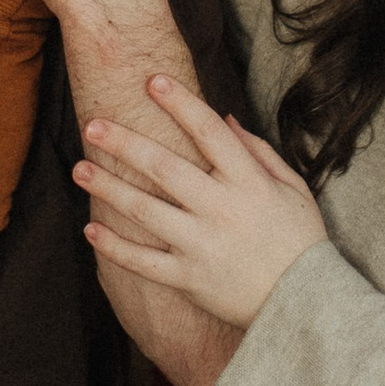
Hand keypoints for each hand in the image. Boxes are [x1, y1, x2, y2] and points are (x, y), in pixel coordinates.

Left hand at [79, 72, 328, 332]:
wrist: (305, 304)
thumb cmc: (300, 240)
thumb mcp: (294, 189)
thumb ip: (258, 151)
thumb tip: (225, 118)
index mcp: (249, 182)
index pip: (209, 132)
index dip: (180, 103)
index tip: (152, 80)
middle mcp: (221, 209)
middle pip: (164, 167)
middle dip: (125, 143)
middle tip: (93, 124)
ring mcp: (201, 245)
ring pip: (145, 211)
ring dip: (108, 188)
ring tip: (79, 168)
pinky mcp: (188, 278)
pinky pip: (143, 261)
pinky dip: (115, 247)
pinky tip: (91, 228)